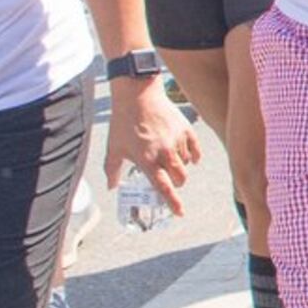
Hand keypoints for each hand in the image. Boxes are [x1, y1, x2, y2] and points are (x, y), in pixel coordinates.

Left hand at [103, 72, 199, 210]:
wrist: (137, 94)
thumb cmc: (123, 122)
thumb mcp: (114, 148)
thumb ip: (112, 171)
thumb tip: (111, 187)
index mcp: (147, 161)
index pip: (163, 188)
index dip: (173, 203)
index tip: (180, 213)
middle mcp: (165, 153)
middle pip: (179, 179)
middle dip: (175, 184)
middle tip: (168, 179)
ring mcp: (177, 141)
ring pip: (186, 165)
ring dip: (180, 167)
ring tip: (169, 160)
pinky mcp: (186, 129)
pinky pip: (195, 150)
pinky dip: (193, 157)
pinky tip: (190, 158)